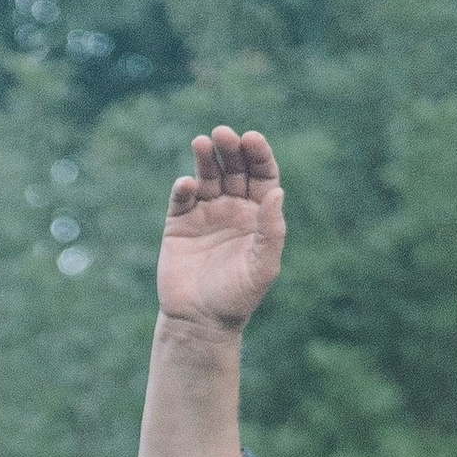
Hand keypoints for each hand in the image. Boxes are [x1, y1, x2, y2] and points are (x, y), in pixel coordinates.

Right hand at [156, 126, 284, 330]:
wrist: (200, 322)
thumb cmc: (237, 297)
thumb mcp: (263, 266)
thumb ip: (272, 231)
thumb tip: (277, 193)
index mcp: (258, 214)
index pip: (262, 175)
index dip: (258, 154)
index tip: (252, 139)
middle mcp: (233, 208)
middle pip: (234, 169)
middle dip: (231, 149)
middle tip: (223, 134)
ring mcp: (205, 213)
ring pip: (207, 176)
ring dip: (205, 158)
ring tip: (202, 143)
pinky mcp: (179, 224)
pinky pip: (182, 199)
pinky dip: (184, 188)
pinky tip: (187, 184)